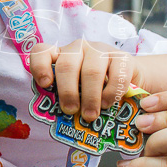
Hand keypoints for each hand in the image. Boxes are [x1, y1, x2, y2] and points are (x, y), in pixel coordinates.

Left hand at [29, 39, 145, 122]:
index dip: (40, 66)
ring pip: (92, 71)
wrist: (127, 78)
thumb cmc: (94, 88)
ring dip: (90, 97)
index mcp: (60, 55)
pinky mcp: (123, 58)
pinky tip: (107, 104)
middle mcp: (79, 48)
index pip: (42, 51)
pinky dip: (110, 93)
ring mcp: (101, 50)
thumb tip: (60, 118)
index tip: (45, 84)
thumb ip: (66, 96)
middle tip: (71, 110)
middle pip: (67, 65)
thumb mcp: (76, 89)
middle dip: (68, 91)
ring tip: (90, 115)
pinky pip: (116, 75)